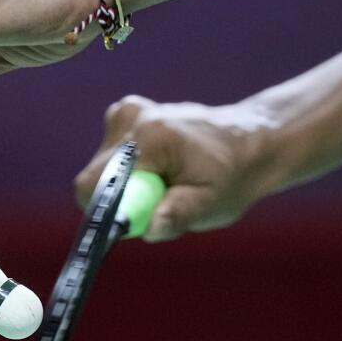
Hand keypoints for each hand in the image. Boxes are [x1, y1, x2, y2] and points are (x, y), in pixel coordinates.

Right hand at [74, 95, 282, 241]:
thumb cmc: (231, 176)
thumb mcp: (210, 204)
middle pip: (96, 178)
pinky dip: (131, 171)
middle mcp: (131, 117)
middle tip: (162, 201)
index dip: (109, 210)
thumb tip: (150, 228)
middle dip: (123, 199)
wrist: (247, 144)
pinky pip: (110, 157)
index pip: (95, 184)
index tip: (137, 219)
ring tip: (168, 184)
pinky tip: (162, 168)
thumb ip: (178, 214)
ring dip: (129, 187)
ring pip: (102, 170)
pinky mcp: (125, 114)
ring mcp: (126, 112)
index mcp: (150, 136)